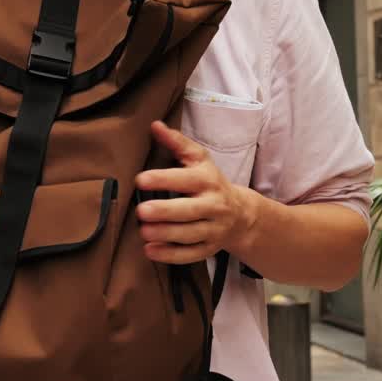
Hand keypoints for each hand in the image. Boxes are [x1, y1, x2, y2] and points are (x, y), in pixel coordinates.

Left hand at [135, 121, 257, 263]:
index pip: (186, 179)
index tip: (140, 179)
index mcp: (208, 180)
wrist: (241, 214)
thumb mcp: (199, 159)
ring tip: (143, 231)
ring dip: (166, 234)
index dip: (164, 179)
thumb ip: (177, 143)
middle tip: (141, 211)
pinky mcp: (210, 248)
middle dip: (165, 212)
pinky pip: (191, 254)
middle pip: (190, 210)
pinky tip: (151, 251)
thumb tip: (154, 125)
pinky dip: (171, 255)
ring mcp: (214, 229)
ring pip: (190, 234)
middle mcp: (214, 205)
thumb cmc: (211, 182)